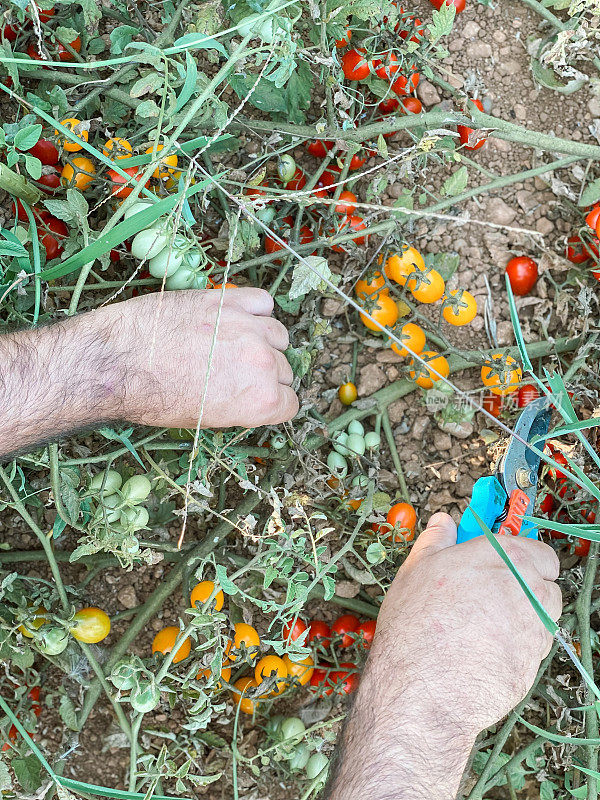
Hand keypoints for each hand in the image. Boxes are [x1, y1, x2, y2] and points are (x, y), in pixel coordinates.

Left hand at [98, 288, 297, 428]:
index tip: (257, 398)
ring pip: (278, 335)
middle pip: (284, 369)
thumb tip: (246, 395)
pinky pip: (262, 302)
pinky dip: (255, 310)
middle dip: (266, 374)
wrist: (118, 362)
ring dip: (264, 342)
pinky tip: (236, 318)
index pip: (290, 403)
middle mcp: (263, 363)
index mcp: (261, 400)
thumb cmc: (153, 397)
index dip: (273, 403)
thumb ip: (239, 406)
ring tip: (237, 345)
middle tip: (237, 374)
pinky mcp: (229, 301)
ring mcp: (248, 328)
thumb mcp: (204, 419)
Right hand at [326, 514, 561, 799]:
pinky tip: (483, 653)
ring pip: (544, 618)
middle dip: (527, 588)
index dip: (523, 559)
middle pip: (547, 584)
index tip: (505, 568)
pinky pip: (533, 651)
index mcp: (502, 557)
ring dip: (525, 619)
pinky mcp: (534, 665)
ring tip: (484, 628)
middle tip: (490, 599)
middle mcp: (527, 589)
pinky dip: (516, 649)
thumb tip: (444, 521)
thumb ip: (436, 540)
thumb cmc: (414, 625)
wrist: (418, 688)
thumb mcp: (416, 570)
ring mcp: (534, 629)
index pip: (539, 551)